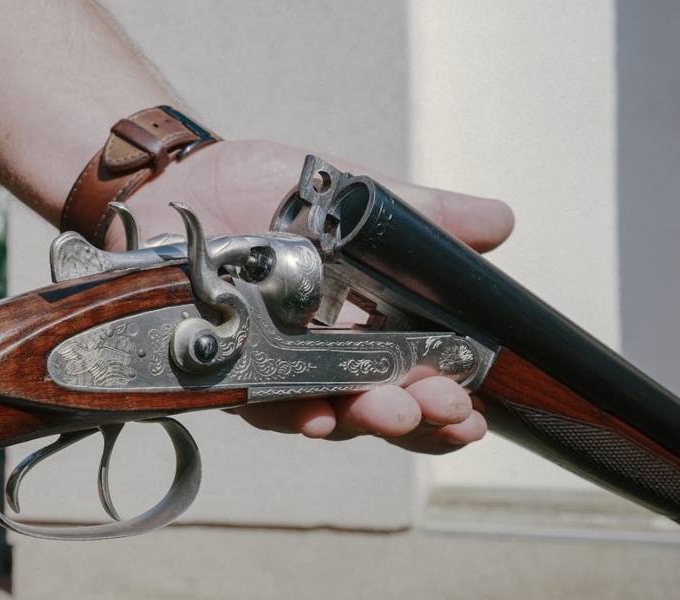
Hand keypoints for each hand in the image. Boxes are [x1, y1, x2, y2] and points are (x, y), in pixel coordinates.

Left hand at [120, 140, 514, 453]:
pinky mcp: (222, 370)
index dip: (448, 401)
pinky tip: (316, 415)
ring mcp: (273, 367)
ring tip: (392, 410)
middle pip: (377, 405)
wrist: (179, 178)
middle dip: (416, 416)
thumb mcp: (353, 195)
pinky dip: (290, 412)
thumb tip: (499, 225)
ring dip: (363, 418)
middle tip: (446, 411)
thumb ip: (421, 218)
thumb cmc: (262, 189)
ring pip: (325, 412)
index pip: (416, 375)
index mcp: (363, 321)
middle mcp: (322, 354)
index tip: (477, 409)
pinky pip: (258, 403)